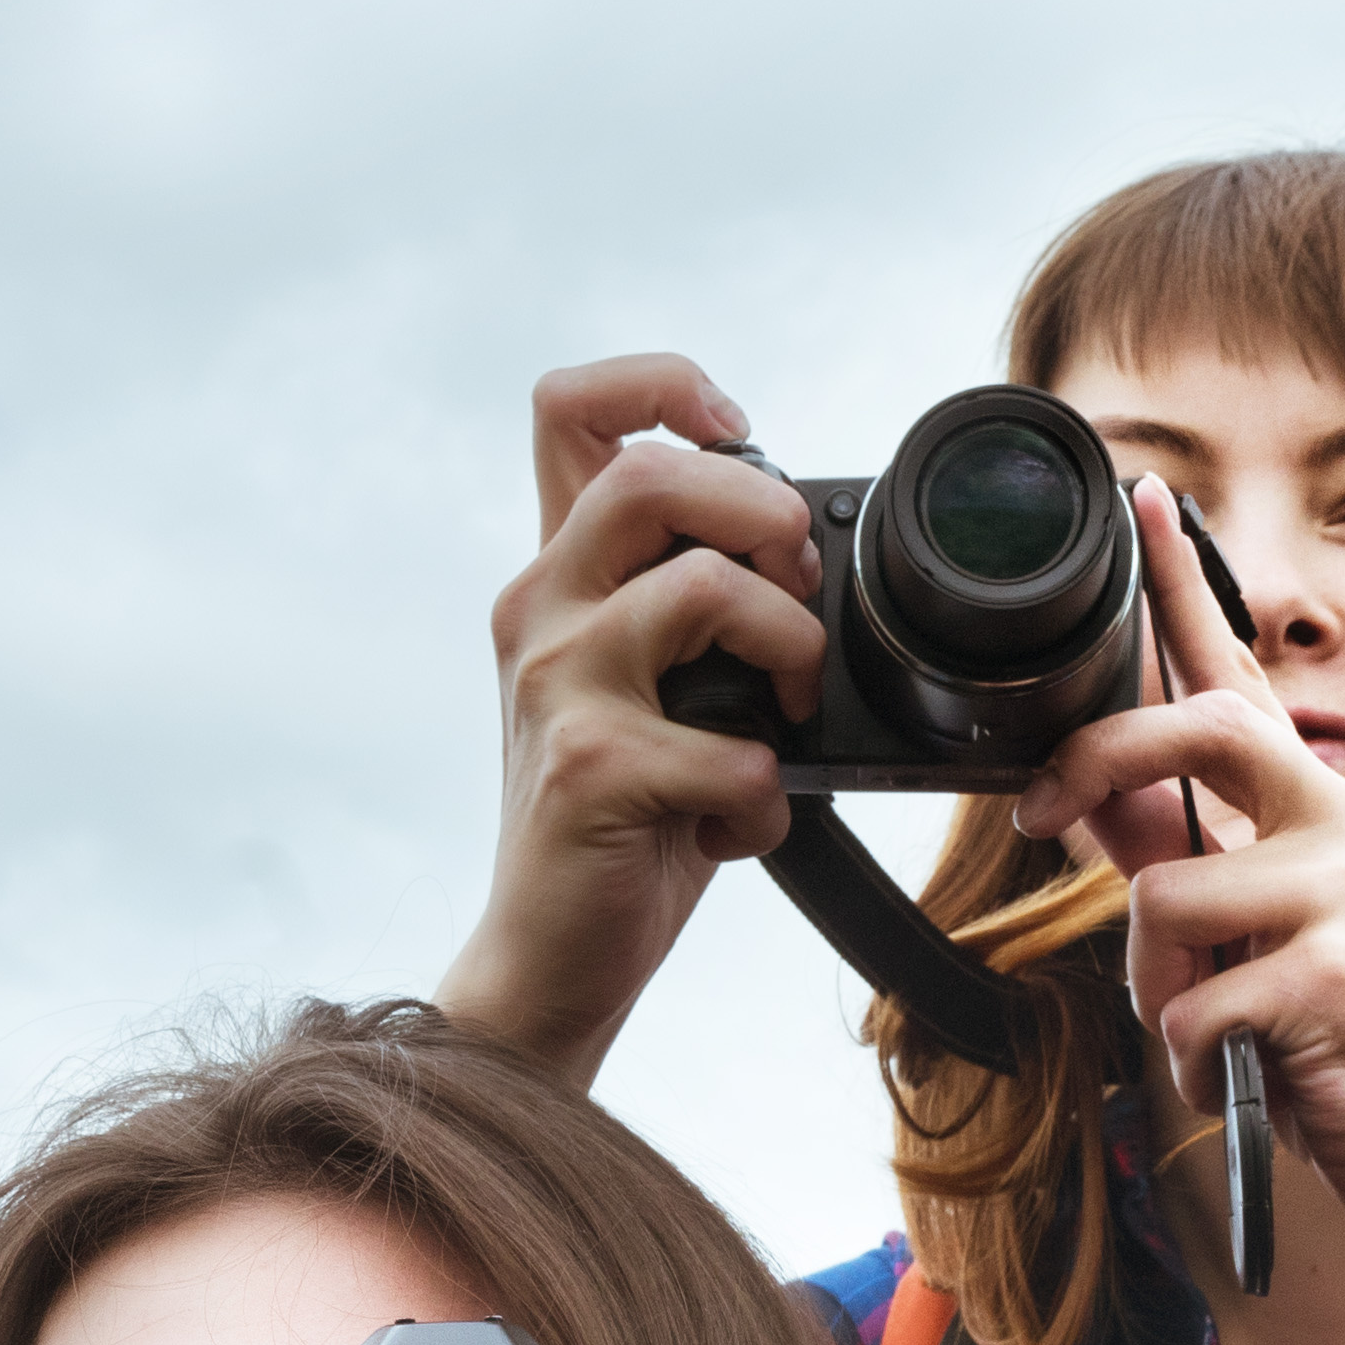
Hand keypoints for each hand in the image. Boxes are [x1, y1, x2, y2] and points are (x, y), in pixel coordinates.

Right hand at [427, 354, 825, 1071]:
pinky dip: (766, 794)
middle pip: (650, 473)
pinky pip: (729, 744)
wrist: (549, 958)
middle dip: (765, 514)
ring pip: (704, 588)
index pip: (570, 407)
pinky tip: (742, 824)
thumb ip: (692, 608)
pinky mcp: (590, 768)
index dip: (666, 387)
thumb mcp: (651, 688)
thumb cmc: (622, 825)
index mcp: (560, 576)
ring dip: (791, 649)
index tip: (739, 438)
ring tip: (788, 716)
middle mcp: (543, 610)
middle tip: (798, 590)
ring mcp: (558, 685)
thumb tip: (801, 550)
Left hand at [1009, 482, 1344, 1287]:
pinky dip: (1188, 1055)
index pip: (1244, 680)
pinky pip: (1189, 1002)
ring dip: (1153, 980)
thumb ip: (1183, 857)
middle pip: (1203, 729)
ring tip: (1212, 1029)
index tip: (1145, 503)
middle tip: (1045, 812)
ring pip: (1166, 897)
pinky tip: (1244, 1076)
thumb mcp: (1262, 938)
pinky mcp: (1334, 980)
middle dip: (1103, 754)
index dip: (1186, 589)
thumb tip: (1089, 793)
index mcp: (1334, 810)